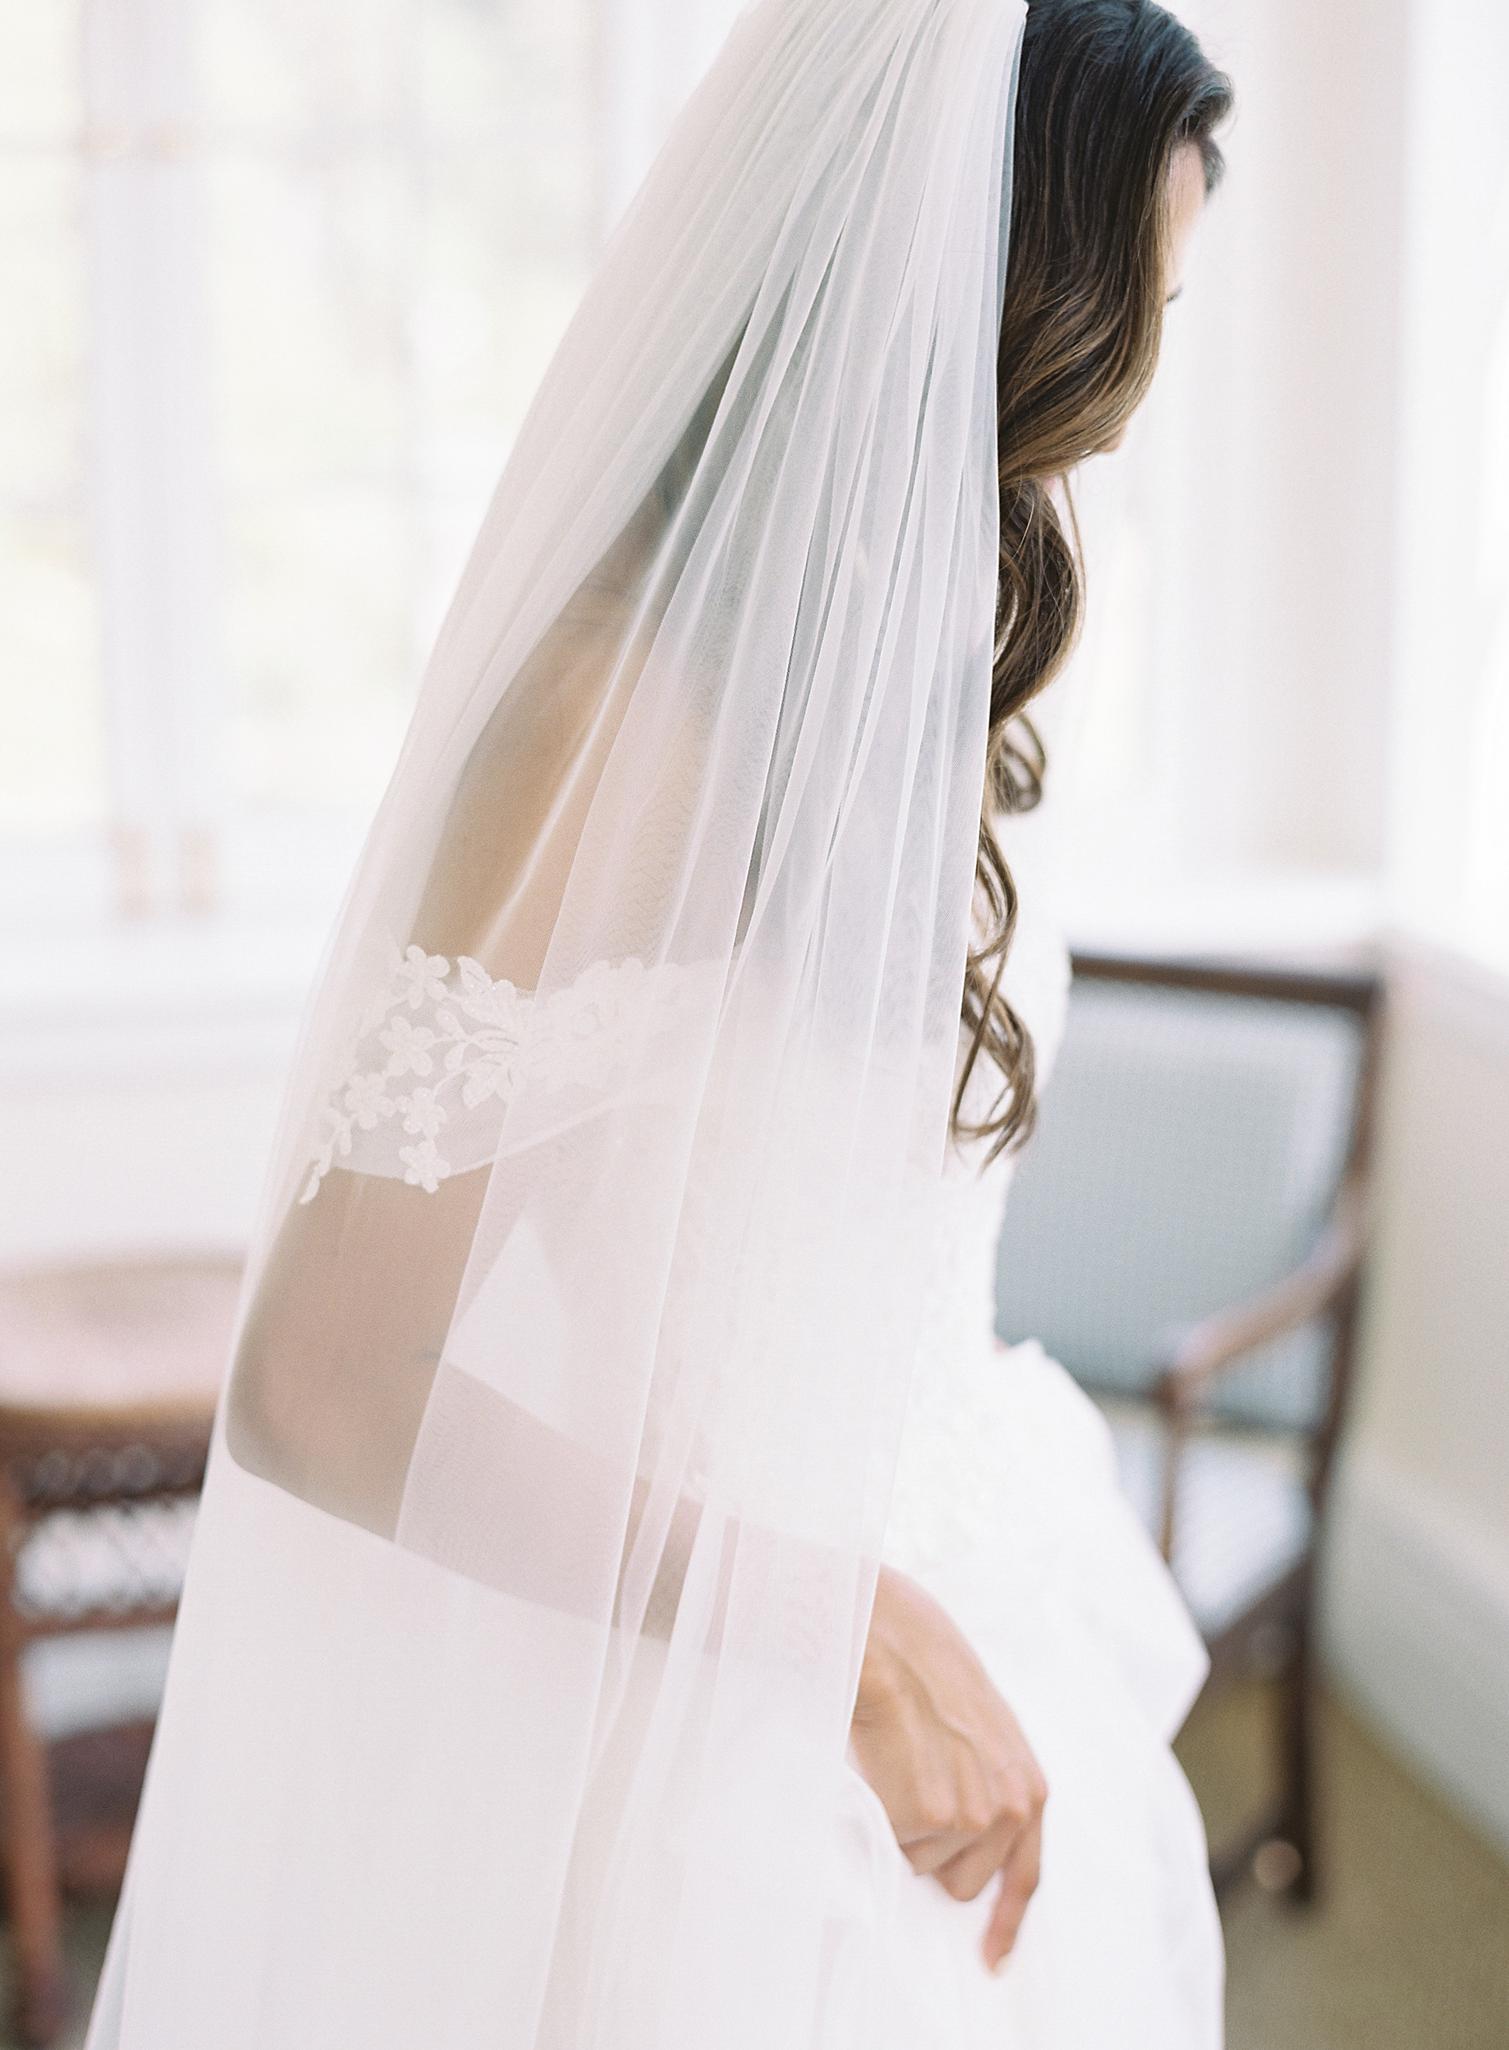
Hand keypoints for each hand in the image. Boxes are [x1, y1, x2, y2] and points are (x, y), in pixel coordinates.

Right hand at [851, 1564, 1046, 1973]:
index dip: (1007, 1921)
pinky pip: (888, 1846)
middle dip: (933, 1850)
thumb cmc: (921, 1662)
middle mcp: (1012, 1809)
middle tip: (910, 1781)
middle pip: (964, 1882)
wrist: (887, 1636)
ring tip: (896, 1759)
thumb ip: (986, 1778)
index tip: (993, 1961)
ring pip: (921, 1866)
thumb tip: (966, 1831)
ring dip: (902, 1826)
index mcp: (1029, 1784)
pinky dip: (878, 1814)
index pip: (1026, 1874)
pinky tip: (880, 1761)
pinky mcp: (930, 1820)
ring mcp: (973, 1818)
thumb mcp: (979, 1722)